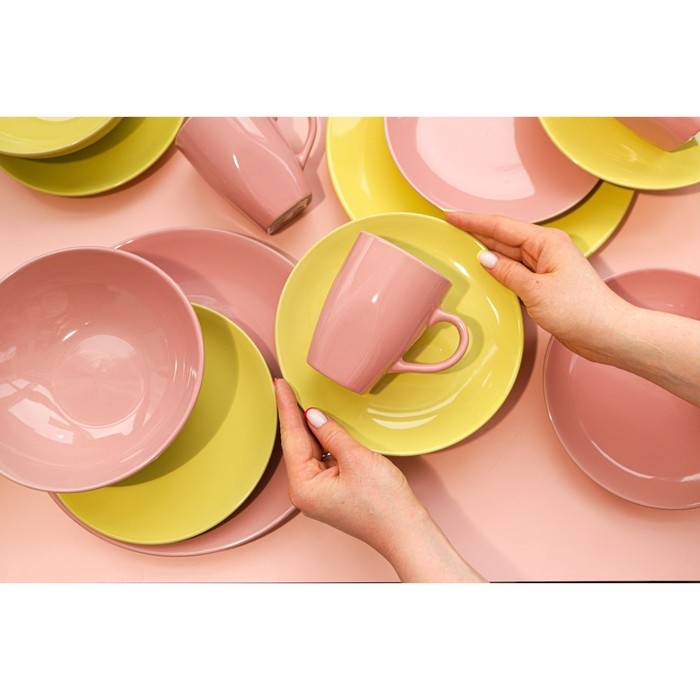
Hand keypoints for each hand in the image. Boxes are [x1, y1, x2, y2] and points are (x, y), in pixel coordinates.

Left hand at [274, 378, 484, 581]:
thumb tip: (313, 415)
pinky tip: (322, 425)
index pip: (291, 438)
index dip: (286, 408)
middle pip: (297, 445)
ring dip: (309, 428)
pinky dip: (322, 441)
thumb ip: (332, 434)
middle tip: (286, 386)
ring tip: (300, 399)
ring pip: (309, 451)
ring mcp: (317, 494)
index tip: (280, 385)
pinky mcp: (330, 492)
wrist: (405, 532)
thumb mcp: (356, 458)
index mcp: (303, 487)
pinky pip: (321, 459)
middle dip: (293, 416)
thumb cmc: (384, 504)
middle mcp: (304, 493)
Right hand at [446, 211, 630, 363]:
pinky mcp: (546, 284)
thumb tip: (485, 258)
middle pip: (504, 237)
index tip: (452, 216)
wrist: (607, 334)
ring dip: (487, 251)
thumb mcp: (536, 290)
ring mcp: (546, 267)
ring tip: (461, 246)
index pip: (501, 226)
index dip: (474, 221)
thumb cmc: (581, 310)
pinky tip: (486, 271)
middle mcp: (546, 250)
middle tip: (451, 228)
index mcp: (547, 242)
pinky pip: (516, 271)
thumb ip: (507, 272)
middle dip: (477, 232)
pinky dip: (499, 270)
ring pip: (509, 255)